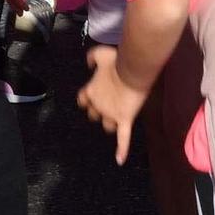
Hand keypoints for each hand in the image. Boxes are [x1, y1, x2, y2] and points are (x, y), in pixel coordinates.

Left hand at [76, 47, 147, 164]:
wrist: (131, 71)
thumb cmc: (117, 61)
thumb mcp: (101, 54)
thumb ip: (92, 57)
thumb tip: (88, 63)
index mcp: (91, 91)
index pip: (83, 100)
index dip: (87, 100)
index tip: (92, 96)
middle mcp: (98, 105)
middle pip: (94, 115)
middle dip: (98, 112)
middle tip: (108, 105)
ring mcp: (110, 115)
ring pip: (107, 126)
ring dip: (109, 124)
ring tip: (117, 120)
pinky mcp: (124, 120)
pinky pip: (123, 138)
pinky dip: (121, 150)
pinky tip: (119, 160)